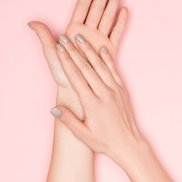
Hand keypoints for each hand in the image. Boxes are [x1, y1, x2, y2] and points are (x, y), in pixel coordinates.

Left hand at [28, 0, 127, 98]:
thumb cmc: (63, 75)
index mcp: (74, 31)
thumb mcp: (52, 55)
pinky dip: (121, 22)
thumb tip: (31, 22)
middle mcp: (88, 34)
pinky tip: (124, 10)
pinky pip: (117, 33)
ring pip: (108, 17)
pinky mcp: (109, 50)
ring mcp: (99, 40)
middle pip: (98, 8)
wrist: (77, 92)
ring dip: (114, 2)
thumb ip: (45, 37)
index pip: (83, 7)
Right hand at [50, 33, 142, 156]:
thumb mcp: (83, 134)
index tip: (58, 48)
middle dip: (73, 51)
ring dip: (89, 50)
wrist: (128, 143)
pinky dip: (107, 59)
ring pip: (100, 65)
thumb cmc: (105, 141)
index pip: (76, 77)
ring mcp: (115, 90)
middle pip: (86, 67)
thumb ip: (68, 120)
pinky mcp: (122, 90)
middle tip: (64, 38)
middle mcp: (104, 93)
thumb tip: (53, 108)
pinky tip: (102, 49)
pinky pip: (114, 70)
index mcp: (92, 103)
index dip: (66, 61)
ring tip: (80, 38)